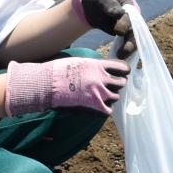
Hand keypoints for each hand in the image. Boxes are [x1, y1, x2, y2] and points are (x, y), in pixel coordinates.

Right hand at [4, 56, 129, 116]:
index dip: (123, 71)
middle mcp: (102, 78)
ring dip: (111, 96)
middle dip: (118, 84)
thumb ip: (90, 66)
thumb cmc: (57, 72)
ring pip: (116, 96)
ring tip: (105, 97)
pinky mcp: (95, 105)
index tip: (124, 73)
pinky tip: (100, 108)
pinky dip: (105, 109)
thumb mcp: (77, 62)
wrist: (48, 84)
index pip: (120, 67)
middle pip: (120, 82)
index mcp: (97, 65)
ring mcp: (100, 92)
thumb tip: (95, 69)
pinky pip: (108, 110)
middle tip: (114, 86)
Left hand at [72, 0, 137, 56]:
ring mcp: (129, 26)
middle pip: (136, 29)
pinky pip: (126, 43)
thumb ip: (110, 5)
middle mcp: (133, 15)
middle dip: (131, 41)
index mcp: (129, 3)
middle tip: (124, 52)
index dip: (127, 23)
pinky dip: (124, 51)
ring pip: (133, 38)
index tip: (118, 31)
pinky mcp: (124, 35)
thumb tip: (119, 14)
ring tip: (121, 57)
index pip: (131, 14)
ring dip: (129, 49)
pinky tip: (119, 59)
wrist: (91, 4)